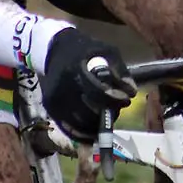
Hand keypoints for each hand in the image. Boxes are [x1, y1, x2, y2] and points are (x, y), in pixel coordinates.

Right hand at [41, 28, 137, 142]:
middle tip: (117, 109)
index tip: (126, 100)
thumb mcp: (106, 50)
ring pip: (81, 124)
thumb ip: (120, 70)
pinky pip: (70, 129)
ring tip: (106, 115)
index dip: (114, 99)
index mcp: (76, 69)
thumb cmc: (84, 50)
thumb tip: (132, 92)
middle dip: (108, 114)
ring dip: (97, 125)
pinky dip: (84, 132)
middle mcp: (63, 87)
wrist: (55, 50)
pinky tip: (94, 128)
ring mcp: (54, 100)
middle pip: (90, 112)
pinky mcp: (50, 109)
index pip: (98, 91)